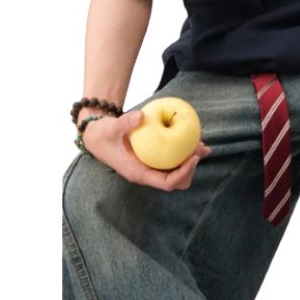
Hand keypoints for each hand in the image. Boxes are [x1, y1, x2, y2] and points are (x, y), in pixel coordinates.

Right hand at [80, 109, 211, 190]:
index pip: (166, 183)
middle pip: (177, 182)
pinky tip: (195, 139)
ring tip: (202, 144)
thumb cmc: (103, 134)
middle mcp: (147, 174)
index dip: (184, 173)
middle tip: (199, 147)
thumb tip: (141, 116)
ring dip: (192, 160)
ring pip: (178, 172)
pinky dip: (186, 152)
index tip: (194, 157)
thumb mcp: (111, 127)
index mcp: (138, 173)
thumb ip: (124, 123)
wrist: (98, 135)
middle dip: (191, 168)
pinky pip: (174, 160)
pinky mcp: (155, 160)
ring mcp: (152, 168)